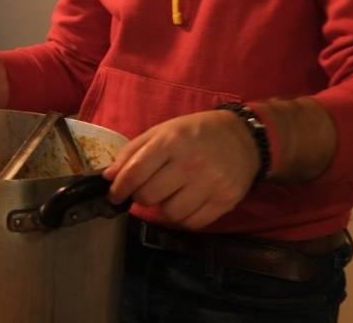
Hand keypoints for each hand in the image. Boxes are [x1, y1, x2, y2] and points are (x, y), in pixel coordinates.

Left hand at [103, 109, 258, 229]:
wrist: (244, 138)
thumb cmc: (196, 132)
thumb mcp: (163, 131)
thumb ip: (133, 151)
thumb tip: (108, 176)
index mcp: (170, 141)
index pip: (135, 172)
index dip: (119, 188)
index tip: (114, 196)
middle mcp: (189, 163)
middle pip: (149, 196)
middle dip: (141, 196)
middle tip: (146, 190)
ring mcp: (209, 183)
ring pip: (170, 213)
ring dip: (163, 208)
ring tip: (168, 195)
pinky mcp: (225, 201)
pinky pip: (192, 223)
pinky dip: (183, 218)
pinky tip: (184, 203)